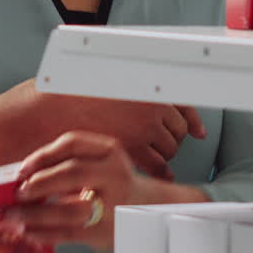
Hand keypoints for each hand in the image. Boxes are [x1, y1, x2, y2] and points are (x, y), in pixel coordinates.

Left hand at [12, 132, 157, 250]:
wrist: (149, 211)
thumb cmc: (112, 185)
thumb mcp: (100, 164)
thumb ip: (69, 164)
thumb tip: (24, 176)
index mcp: (110, 151)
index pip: (72, 143)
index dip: (43, 155)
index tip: (22, 168)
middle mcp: (115, 174)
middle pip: (71, 172)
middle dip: (39, 183)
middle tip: (18, 192)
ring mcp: (114, 204)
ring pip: (68, 209)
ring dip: (35, 213)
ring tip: (14, 216)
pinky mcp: (107, 231)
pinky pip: (69, 232)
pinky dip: (44, 232)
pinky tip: (29, 231)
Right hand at [26, 83, 204, 180]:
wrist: (54, 110)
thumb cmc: (76, 93)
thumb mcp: (109, 80)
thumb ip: (135, 87)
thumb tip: (158, 97)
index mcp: (146, 84)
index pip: (182, 104)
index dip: (192, 120)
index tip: (198, 130)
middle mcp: (150, 103)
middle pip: (177, 129)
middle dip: (171, 138)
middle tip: (159, 143)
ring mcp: (144, 127)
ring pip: (170, 149)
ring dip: (164, 153)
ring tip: (148, 156)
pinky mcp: (134, 148)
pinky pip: (158, 164)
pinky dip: (160, 171)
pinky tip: (158, 173)